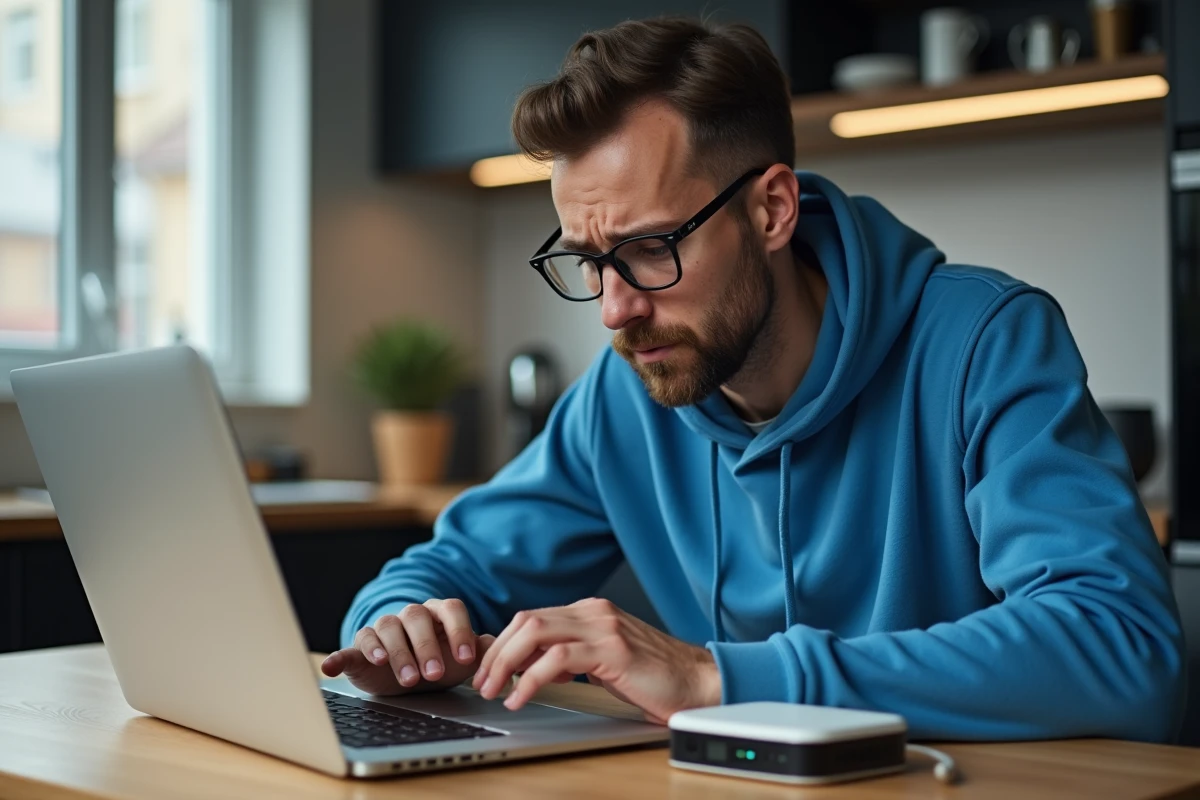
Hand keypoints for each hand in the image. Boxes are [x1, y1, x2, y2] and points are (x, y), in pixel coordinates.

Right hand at [321, 599, 493, 694]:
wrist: (407, 675)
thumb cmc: (437, 662)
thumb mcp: (460, 660)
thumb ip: (481, 650)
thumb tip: (498, 644)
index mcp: (438, 613)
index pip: (451, 609)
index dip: (459, 632)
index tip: (466, 659)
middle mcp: (410, 616)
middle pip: (416, 617)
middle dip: (425, 646)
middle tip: (434, 674)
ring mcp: (383, 629)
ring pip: (386, 628)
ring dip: (395, 653)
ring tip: (406, 677)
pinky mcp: (360, 647)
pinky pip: (349, 647)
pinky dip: (339, 656)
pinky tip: (331, 667)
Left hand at [471, 597, 720, 723]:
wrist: (699, 683)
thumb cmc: (654, 679)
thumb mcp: (603, 663)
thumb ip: (571, 657)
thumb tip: (530, 667)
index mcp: (590, 612)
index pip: (530, 619)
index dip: (501, 645)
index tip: (486, 671)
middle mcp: (594, 613)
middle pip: (525, 621)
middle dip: (495, 653)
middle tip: (482, 683)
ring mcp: (603, 627)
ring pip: (534, 632)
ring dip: (505, 664)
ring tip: (494, 691)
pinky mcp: (612, 649)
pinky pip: (556, 659)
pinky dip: (530, 679)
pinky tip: (521, 698)